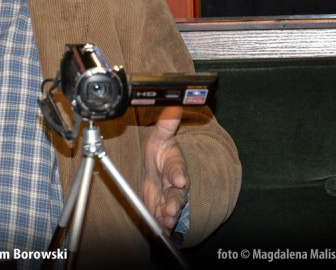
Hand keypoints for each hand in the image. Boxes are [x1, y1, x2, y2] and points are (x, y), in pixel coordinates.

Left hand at [142, 106, 189, 234]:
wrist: (157, 169)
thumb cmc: (161, 153)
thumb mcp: (160, 137)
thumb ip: (166, 124)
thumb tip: (174, 105)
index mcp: (176, 165)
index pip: (178, 169)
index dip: (178, 174)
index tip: (178, 179)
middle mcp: (176, 184)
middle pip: (178, 194)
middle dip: (175, 201)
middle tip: (171, 208)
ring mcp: (170, 197)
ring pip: (173, 208)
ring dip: (169, 215)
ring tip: (166, 220)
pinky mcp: (162, 208)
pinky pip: (164, 218)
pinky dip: (162, 224)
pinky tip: (160, 228)